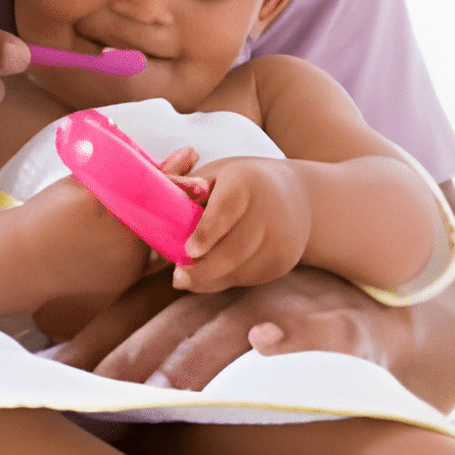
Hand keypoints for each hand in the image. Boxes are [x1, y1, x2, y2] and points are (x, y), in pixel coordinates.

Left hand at [57, 266, 409, 389]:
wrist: (368, 308)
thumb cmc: (272, 318)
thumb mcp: (212, 323)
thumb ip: (159, 348)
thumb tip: (95, 380)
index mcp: (196, 292)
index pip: (136, 312)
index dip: (96, 337)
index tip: (56, 367)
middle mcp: (232, 291)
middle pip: (174, 322)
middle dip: (136, 355)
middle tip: (100, 389)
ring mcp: (283, 302)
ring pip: (234, 325)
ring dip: (202, 353)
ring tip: (170, 385)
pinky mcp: (335, 321)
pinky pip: (316, 329)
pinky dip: (293, 334)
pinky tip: (268, 343)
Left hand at [172, 158, 310, 292]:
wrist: (297, 196)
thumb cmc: (240, 183)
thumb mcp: (215, 175)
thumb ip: (187, 189)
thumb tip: (157, 200)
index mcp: (246, 181)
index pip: (227, 209)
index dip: (207, 232)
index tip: (188, 251)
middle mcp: (270, 210)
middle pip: (235, 248)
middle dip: (204, 269)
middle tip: (177, 279)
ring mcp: (282, 239)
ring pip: (241, 269)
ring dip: (211, 279)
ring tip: (187, 280)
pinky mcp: (284, 261)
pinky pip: (250, 278)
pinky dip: (226, 280)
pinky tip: (210, 276)